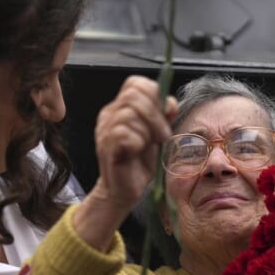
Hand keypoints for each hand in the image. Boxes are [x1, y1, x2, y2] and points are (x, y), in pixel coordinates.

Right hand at [90, 75, 176, 212]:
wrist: (124, 191)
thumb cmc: (139, 163)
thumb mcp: (157, 135)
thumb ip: (163, 116)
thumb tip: (170, 103)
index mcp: (121, 108)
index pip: (136, 83)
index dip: (155, 95)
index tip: (166, 116)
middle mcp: (110, 115)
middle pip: (133, 95)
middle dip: (155, 115)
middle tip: (162, 135)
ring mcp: (105, 129)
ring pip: (129, 114)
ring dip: (148, 131)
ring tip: (150, 145)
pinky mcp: (106, 145)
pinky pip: (124, 133)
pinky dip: (137, 142)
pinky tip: (136, 152)